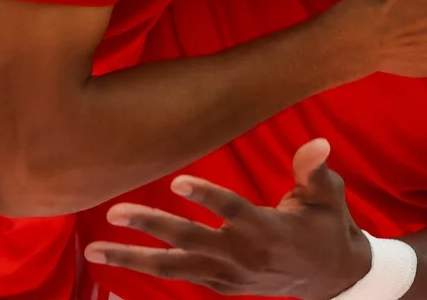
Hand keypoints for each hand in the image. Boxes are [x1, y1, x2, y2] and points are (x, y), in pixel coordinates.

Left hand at [85, 139, 370, 298]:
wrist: (331, 279)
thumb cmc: (326, 226)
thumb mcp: (328, 196)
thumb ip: (314, 171)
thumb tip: (318, 143)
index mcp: (269, 230)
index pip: (233, 210)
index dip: (207, 196)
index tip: (177, 180)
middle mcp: (243, 256)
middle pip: (191, 241)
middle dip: (152, 227)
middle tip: (115, 212)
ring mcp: (229, 275)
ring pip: (174, 267)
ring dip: (132, 257)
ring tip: (95, 247)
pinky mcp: (221, 285)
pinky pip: (180, 276)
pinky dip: (148, 268)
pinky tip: (116, 255)